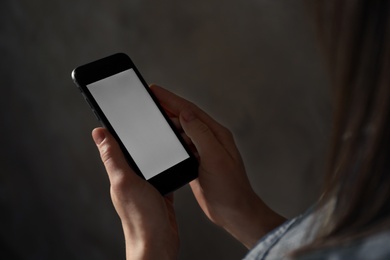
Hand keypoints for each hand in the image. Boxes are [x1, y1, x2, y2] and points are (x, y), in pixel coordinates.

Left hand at [92, 128, 178, 259]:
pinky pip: (164, 173)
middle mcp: (132, 178)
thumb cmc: (141, 217)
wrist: (158, 241)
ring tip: (163, 135)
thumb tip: (98, 133)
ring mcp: (147, 186)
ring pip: (151, 161)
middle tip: (149, 120)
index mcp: (120, 173)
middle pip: (136, 152)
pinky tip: (174, 158)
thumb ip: (113, 157)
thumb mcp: (126, 181)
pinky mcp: (160, 192)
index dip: (119, 129)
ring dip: (156, 150)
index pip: (117, 146)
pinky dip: (168, 164)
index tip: (125, 114)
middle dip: (141, 137)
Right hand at [151, 85, 285, 248]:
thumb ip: (201, 135)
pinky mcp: (196, 162)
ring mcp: (203, 151)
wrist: (234, 212)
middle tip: (149, 99)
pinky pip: (181, 146)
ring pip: (182, 131)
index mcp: (217, 134)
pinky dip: (170, 139)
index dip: (172, 99)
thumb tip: (187, 114)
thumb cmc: (230, 188)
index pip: (191, 111)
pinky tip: (162, 138)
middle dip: (167, 107)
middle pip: (185, 118)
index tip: (155, 91)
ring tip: (152, 115)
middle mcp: (210, 139)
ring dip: (167, 122)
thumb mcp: (215, 158)